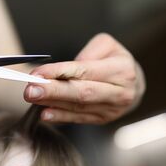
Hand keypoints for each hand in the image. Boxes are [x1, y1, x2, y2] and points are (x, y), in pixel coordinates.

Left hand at [24, 33, 144, 123]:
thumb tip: (69, 68)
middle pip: (82, 93)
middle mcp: (119, 92)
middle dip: (53, 91)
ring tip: (32, 97)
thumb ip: (89, 52)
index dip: (60, 72)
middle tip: (30, 89)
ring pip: (79, 107)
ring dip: (53, 103)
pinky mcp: (103, 119)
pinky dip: (61, 117)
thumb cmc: (116, 61)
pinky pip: (79, 119)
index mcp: (121, 70)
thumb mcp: (107, 46)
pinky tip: (45, 114)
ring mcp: (112, 109)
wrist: (135, 85)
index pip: (85, 71)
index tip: (38, 73)